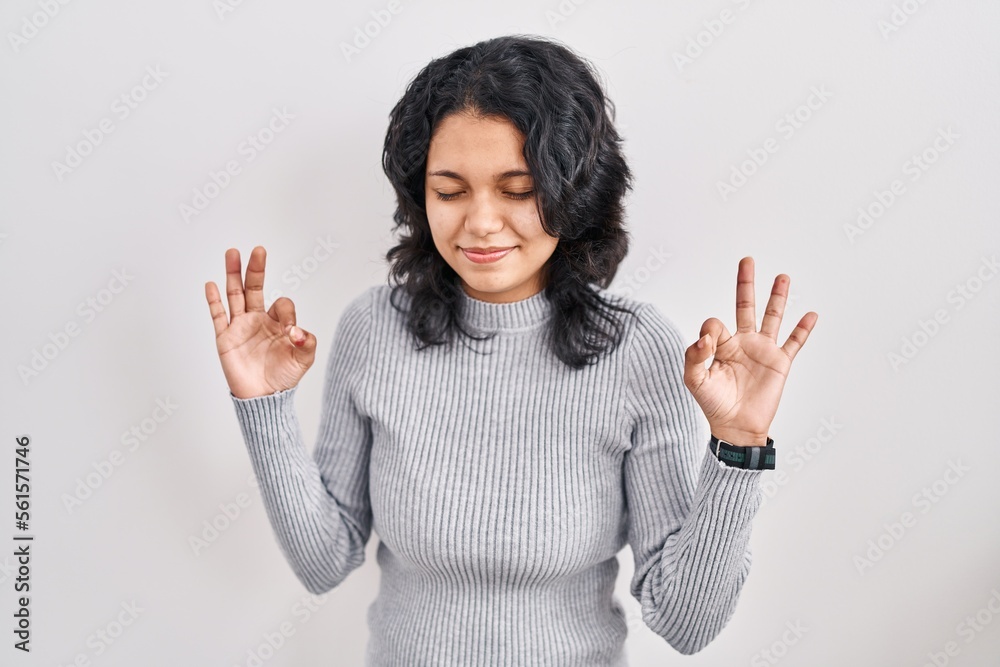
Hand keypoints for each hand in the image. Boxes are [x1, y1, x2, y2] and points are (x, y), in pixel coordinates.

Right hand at [205, 246, 317, 398]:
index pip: (282, 304)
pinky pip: (218, 316)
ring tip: (232, 253)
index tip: (291, 333)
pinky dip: (214, 300)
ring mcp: (240, 327)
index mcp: (278, 322)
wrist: (264, 398)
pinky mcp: (225, 338)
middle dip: (256, 270)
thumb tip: (298, 331)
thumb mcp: (304, 359)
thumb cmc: (284, 377)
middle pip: (255, 288)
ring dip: (233, 274)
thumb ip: (308, 342)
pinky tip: (211, 284)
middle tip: (258, 250)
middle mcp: (258, 319)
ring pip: (235, 295)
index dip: (288, 313)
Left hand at [683, 257, 817, 446]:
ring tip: (782, 276)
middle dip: (745, 284)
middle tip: (746, 260)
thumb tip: (704, 336)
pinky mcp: (780, 363)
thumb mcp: (694, 380)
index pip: (715, 323)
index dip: (710, 330)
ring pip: (772, 317)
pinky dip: (803, 329)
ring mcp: (763, 351)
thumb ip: (694, 356)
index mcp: (720, 345)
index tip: (707, 344)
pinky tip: (810, 315)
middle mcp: (742, 342)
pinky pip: (794, 342)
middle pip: (745, 306)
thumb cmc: (713, 404)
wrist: (736, 427)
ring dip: (777, 297)